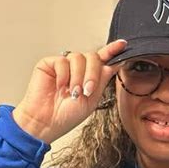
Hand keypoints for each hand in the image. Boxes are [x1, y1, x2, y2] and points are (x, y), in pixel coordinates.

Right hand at [12, 39, 127, 144]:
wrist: (47, 123)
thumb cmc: (66, 116)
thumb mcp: (91, 100)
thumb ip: (101, 81)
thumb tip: (111, 65)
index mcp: (89, 77)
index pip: (102, 61)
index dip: (112, 51)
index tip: (122, 44)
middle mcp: (77, 69)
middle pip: (93, 57)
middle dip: (93, 74)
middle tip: (87, 90)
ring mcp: (64, 65)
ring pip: (78, 58)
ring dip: (78, 77)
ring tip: (73, 92)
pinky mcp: (49, 64)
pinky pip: (62, 61)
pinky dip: (63, 75)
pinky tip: (60, 86)